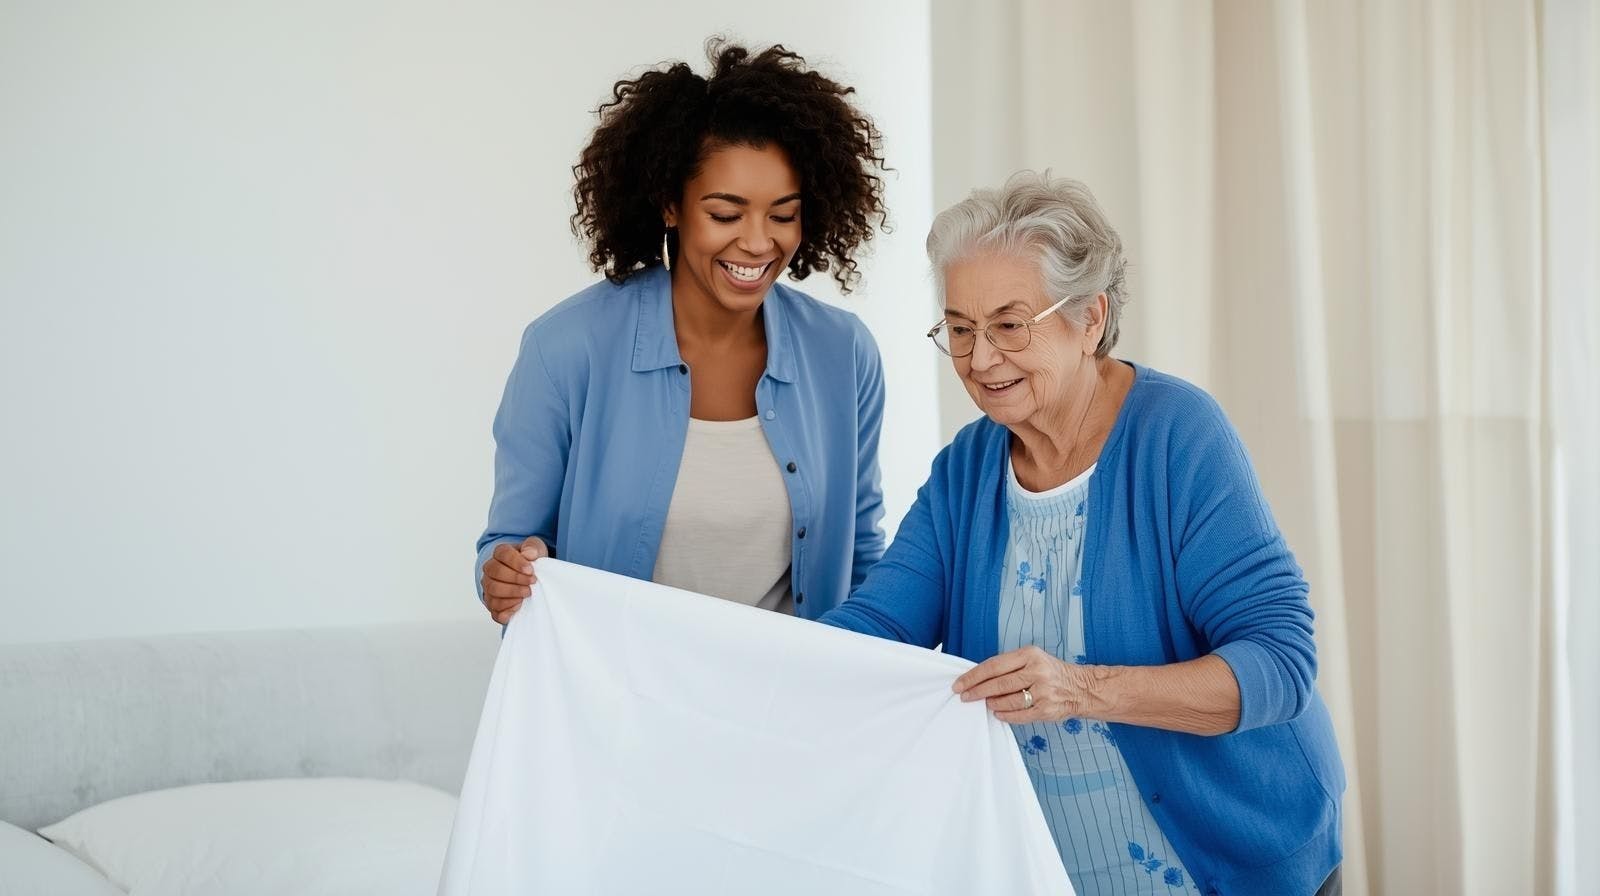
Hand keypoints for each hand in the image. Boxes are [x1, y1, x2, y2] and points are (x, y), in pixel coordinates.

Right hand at [480, 536, 548, 624]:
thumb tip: (529, 554)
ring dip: (512, 593)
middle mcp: (490, 570)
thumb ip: (532, 548)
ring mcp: (489, 588)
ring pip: (493, 591)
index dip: (516, 562)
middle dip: (516, 578)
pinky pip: (494, 610)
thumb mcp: (535, 548)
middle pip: (496, 573)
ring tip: (528, 592)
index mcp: (500, 553)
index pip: (503, 554)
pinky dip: (507, 609)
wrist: (530, 575)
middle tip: (532, 582)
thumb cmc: (531, 561)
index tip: (530, 570)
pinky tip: (519, 605)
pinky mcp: (493, 605)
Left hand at [952, 646, 1097, 724]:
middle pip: (998, 683)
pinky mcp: (1047, 709)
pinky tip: (997, 713)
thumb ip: (1009, 666)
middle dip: (977, 691)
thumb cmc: (1050, 672)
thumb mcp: (1032, 658)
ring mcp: (1043, 692)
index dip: (973, 676)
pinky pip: (1019, 715)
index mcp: (1030, 655)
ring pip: (1008, 700)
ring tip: (985, 703)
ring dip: (992, 703)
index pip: (994, 665)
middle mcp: (1037, 671)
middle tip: (964, 697)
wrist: (1081, 687)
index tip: (959, 684)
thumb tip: (978, 678)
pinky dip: (1005, 715)